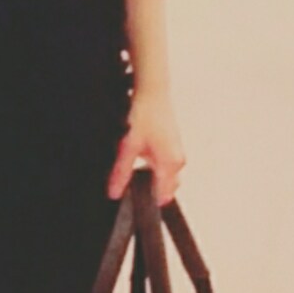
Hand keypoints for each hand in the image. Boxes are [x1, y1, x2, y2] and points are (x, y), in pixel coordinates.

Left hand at [107, 91, 185, 205]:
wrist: (152, 91)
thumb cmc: (143, 115)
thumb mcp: (128, 146)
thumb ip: (121, 172)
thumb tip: (114, 193)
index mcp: (170, 164)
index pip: (162, 196)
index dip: (146, 201)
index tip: (132, 201)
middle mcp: (178, 161)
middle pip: (166, 188)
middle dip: (150, 190)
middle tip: (130, 183)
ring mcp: (177, 153)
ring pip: (166, 176)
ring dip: (151, 177)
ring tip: (133, 165)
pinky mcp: (173, 145)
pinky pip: (165, 166)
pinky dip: (154, 167)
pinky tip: (140, 155)